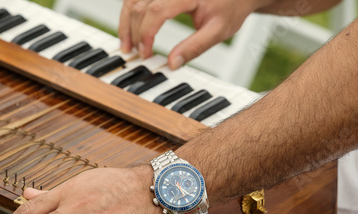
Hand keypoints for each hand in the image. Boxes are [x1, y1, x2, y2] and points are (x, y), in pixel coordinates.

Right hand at [119, 0, 267, 68]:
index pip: (157, 11)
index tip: (145, 53)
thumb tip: (172, 64)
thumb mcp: (218, 31)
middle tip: (135, 53)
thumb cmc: (231, 6)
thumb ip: (195, 47)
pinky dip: (131, 13)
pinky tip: (130, 29)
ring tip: (127, 44)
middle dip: (132, 31)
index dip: (146, 33)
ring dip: (126, 22)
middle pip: (140, 5)